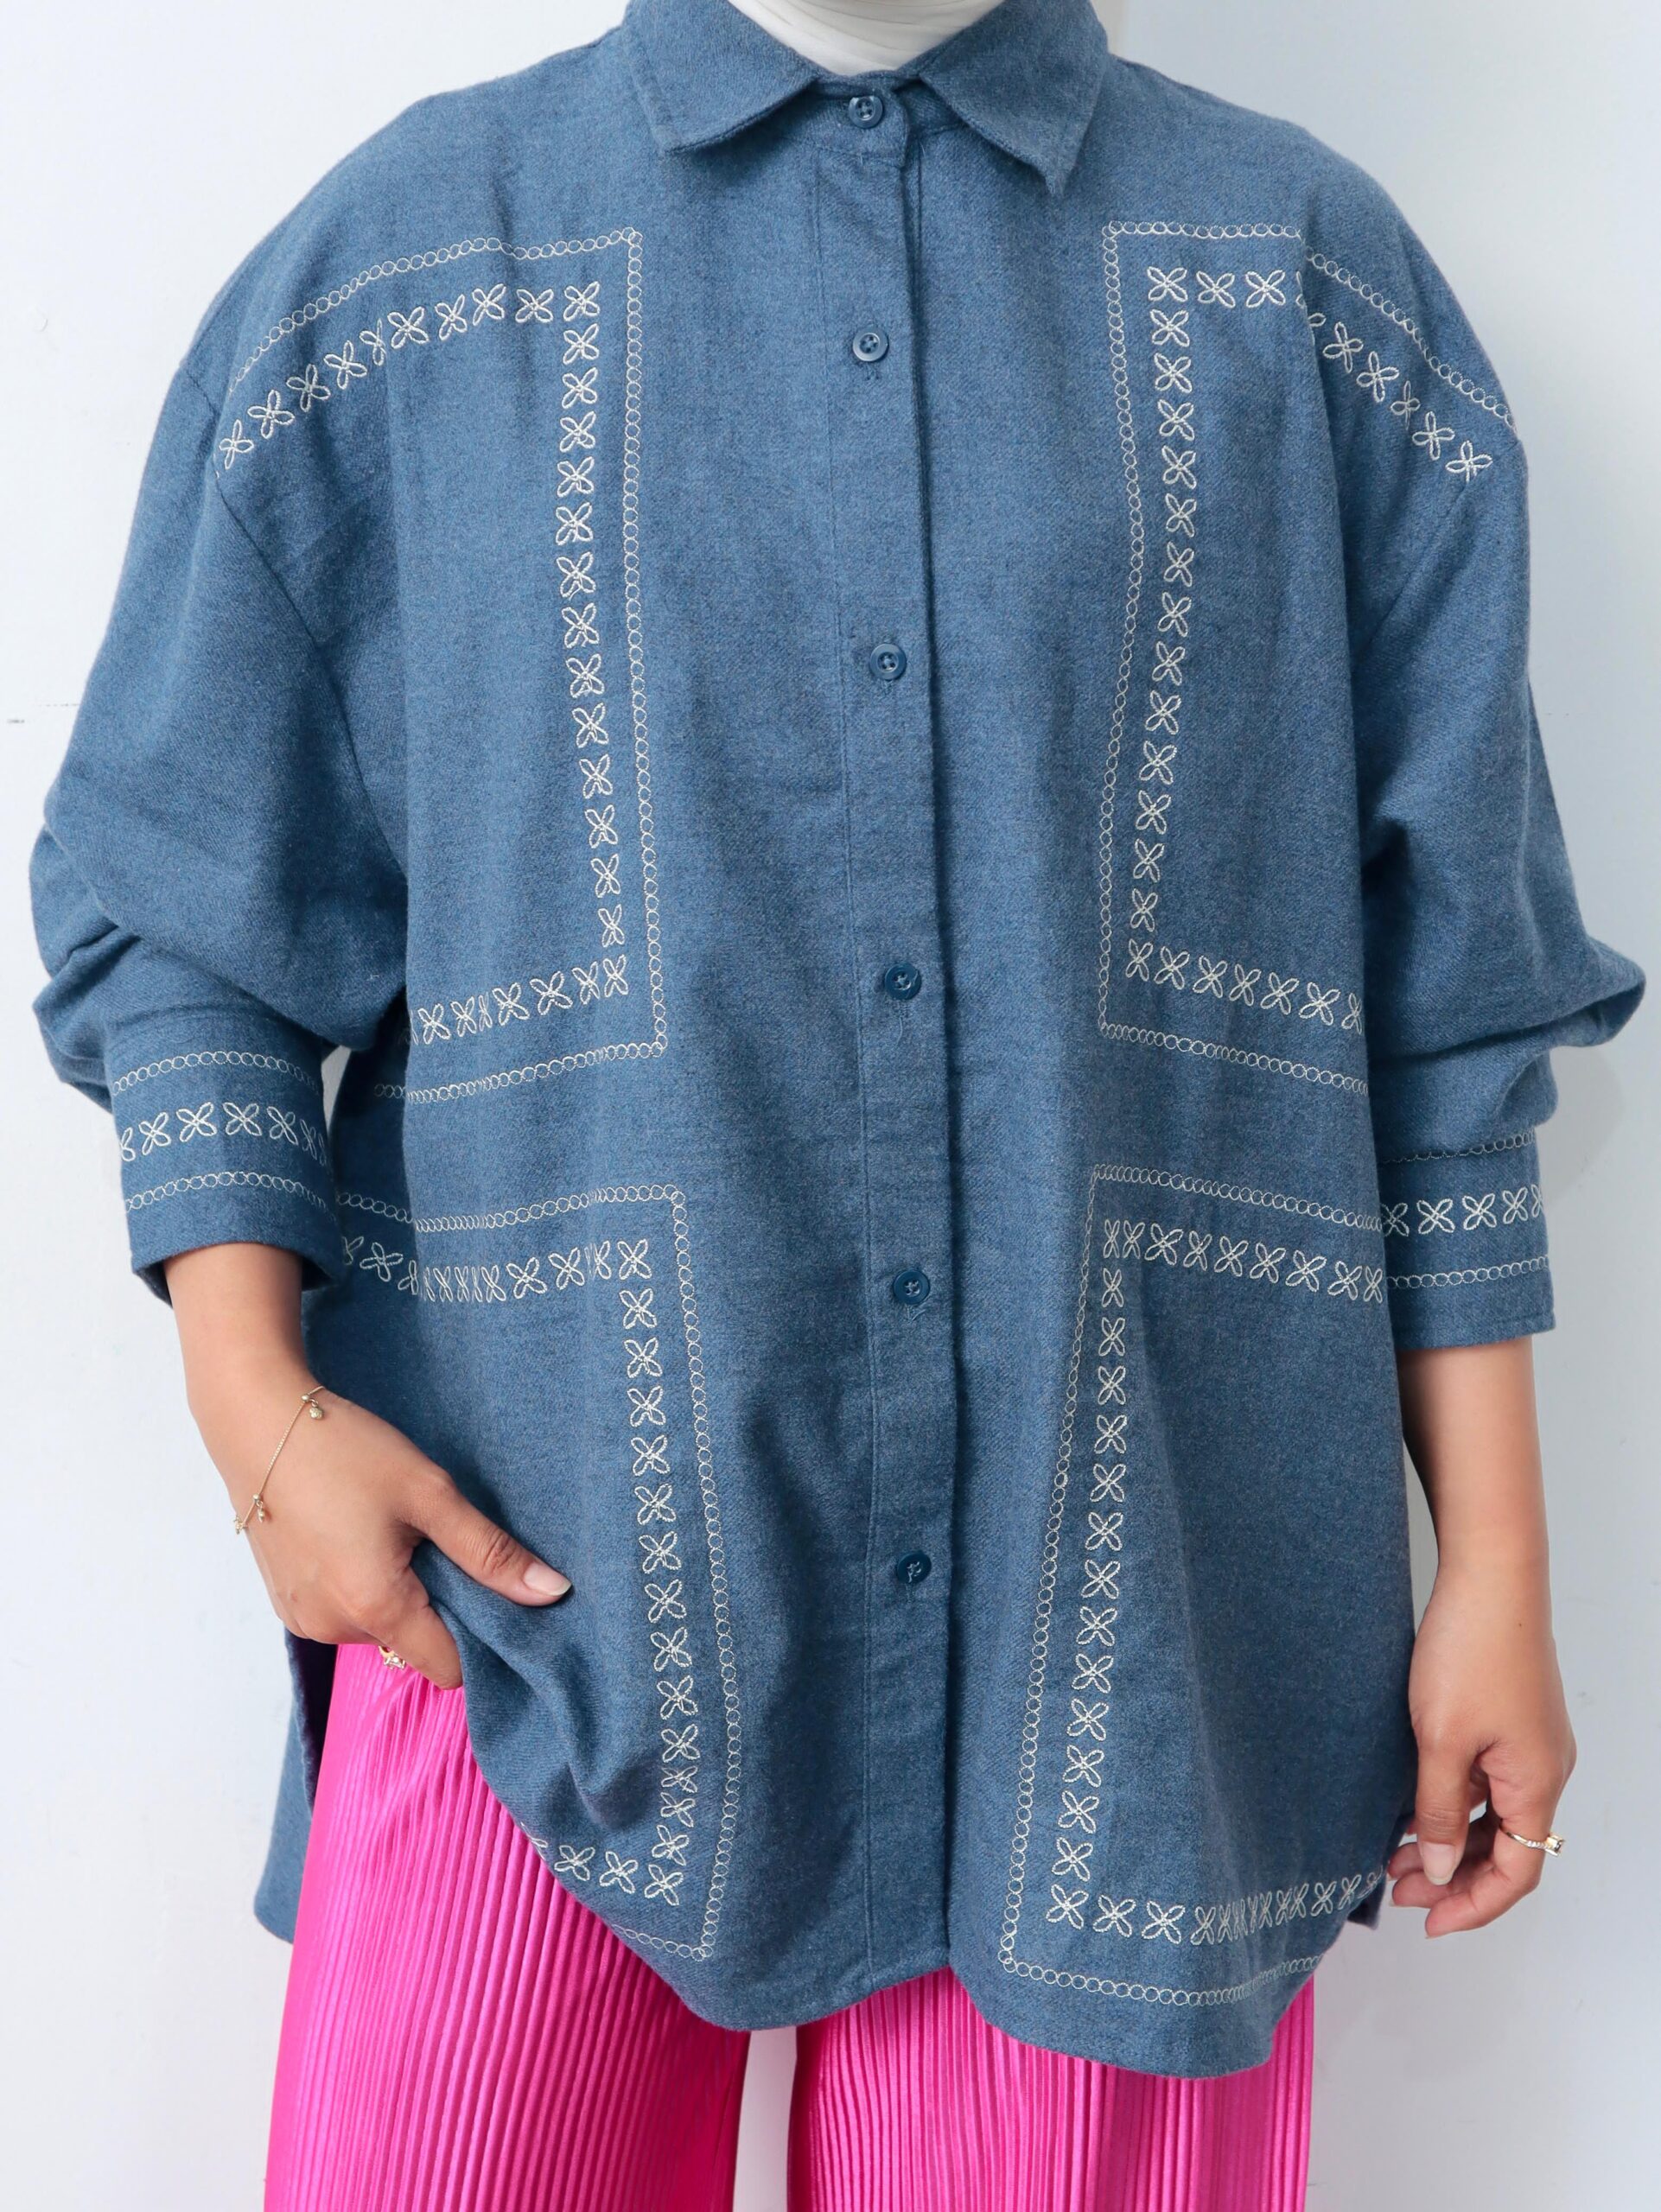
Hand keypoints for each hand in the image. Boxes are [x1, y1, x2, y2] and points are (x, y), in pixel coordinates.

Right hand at [164, 1242, 568, 1686]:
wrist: (257, 1422)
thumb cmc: (346, 1451)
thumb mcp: (430, 1494)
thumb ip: (491, 1552)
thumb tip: (551, 1592)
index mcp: (375, 1607)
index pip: (448, 1668)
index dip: (479, 1638)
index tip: (488, 1590)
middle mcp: (332, 1628)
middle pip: (412, 1645)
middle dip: (436, 1605)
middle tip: (433, 1539)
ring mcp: (302, 1618)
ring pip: (377, 1628)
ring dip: (396, 1594)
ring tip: (388, 1530)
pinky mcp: (285, 1602)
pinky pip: (343, 1612)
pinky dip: (361, 1586)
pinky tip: (356, 1534)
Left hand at [1388, 1558, 1573, 1934]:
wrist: (1490, 1575)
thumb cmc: (1471, 1648)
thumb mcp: (1441, 1740)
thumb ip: (1440, 1811)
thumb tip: (1444, 1869)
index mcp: (1537, 1783)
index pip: (1517, 1874)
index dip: (1474, 1906)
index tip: (1429, 1921)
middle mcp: (1544, 1769)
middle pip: (1508, 1849)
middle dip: (1455, 1877)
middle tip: (1399, 1887)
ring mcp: (1530, 1743)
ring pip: (1496, 1815)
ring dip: (1451, 1840)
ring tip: (1397, 1853)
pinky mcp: (1512, 1719)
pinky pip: (1489, 1782)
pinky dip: (1455, 1803)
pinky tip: (1413, 1805)